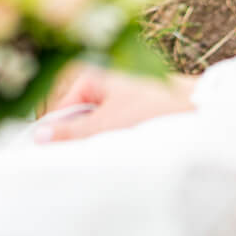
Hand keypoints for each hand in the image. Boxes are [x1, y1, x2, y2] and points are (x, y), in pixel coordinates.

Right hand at [35, 66, 197, 142]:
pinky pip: (109, 131)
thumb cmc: (152, 109)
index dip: (52, 132)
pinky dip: (109, 142)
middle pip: (75, 119)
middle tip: (75, 158)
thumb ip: (71, 132)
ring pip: (92, 127)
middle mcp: (101, 85)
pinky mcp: (131, 114)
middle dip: (75, 139)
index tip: (46, 154)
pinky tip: (114, 151)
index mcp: (91, 77)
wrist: (195, 110)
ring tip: (101, 153)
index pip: (59, 108)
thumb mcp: (105, 124)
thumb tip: (39, 138)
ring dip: (93, 142)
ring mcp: (116, 99)